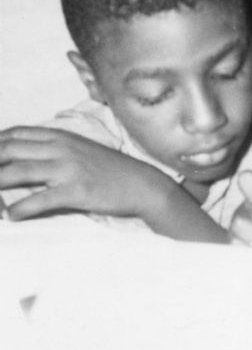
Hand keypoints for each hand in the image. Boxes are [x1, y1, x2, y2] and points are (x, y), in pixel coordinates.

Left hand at [0, 126, 172, 220]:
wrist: (140, 183)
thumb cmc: (109, 169)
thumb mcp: (80, 149)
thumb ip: (53, 148)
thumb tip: (21, 156)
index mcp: (61, 136)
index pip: (15, 134)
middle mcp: (62, 148)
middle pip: (9, 150)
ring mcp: (69, 168)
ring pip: (19, 172)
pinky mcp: (77, 190)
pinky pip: (41, 199)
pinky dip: (21, 209)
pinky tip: (11, 216)